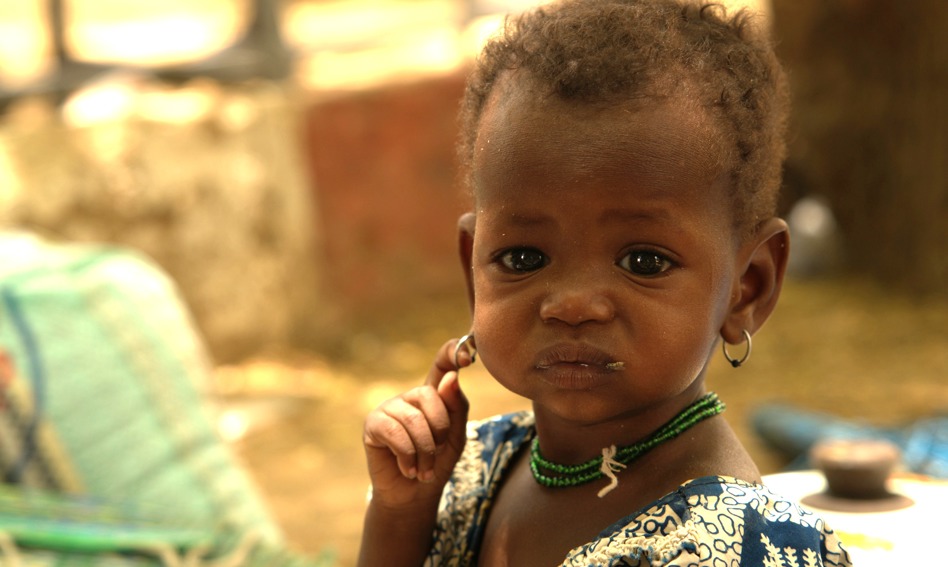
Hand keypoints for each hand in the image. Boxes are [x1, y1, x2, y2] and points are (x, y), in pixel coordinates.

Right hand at [363, 338, 472, 507]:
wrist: (414, 495)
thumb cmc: (437, 464)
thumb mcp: (455, 437)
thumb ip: (456, 407)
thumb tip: (451, 378)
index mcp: (434, 394)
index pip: (442, 363)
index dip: (454, 353)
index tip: (469, 357)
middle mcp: (410, 396)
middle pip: (430, 396)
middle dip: (439, 431)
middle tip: (436, 454)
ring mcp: (390, 407)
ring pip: (414, 420)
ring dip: (424, 451)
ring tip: (424, 469)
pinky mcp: (373, 424)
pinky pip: (395, 432)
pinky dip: (407, 455)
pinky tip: (408, 468)